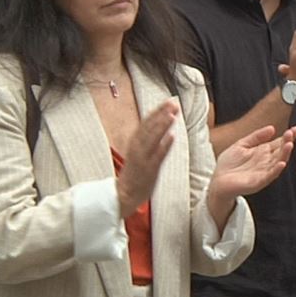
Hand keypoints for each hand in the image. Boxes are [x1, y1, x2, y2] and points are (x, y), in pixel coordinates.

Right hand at [117, 100, 178, 217]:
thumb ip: (150, 141)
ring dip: (162, 126)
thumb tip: (163, 127)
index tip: (169, 101)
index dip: (158, 111)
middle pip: (149, 127)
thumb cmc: (134, 174)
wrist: (123, 196)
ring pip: (152, 139)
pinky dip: (164, 146)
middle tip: (173, 102)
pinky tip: (172, 136)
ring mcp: (142, 159)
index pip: (147, 123)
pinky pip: (157, 156)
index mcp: (135, 143)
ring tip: (172, 115)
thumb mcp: (140, 153)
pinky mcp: (148, 170)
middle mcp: (137, 148)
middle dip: (161, 114)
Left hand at [208, 125, 295, 201]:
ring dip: (285, 154)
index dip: (288, 136)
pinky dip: (276, 170)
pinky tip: (281, 163)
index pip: (279, 143)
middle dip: (288, 142)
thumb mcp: (241, 145)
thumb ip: (256, 136)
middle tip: (291, 133)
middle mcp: (266, 162)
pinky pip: (270, 176)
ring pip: (278, 162)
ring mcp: (263, 172)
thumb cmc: (228, 165)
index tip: (295, 129)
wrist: (217, 182)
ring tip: (289, 144)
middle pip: (281, 151)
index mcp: (263, 152)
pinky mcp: (258, 182)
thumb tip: (272, 128)